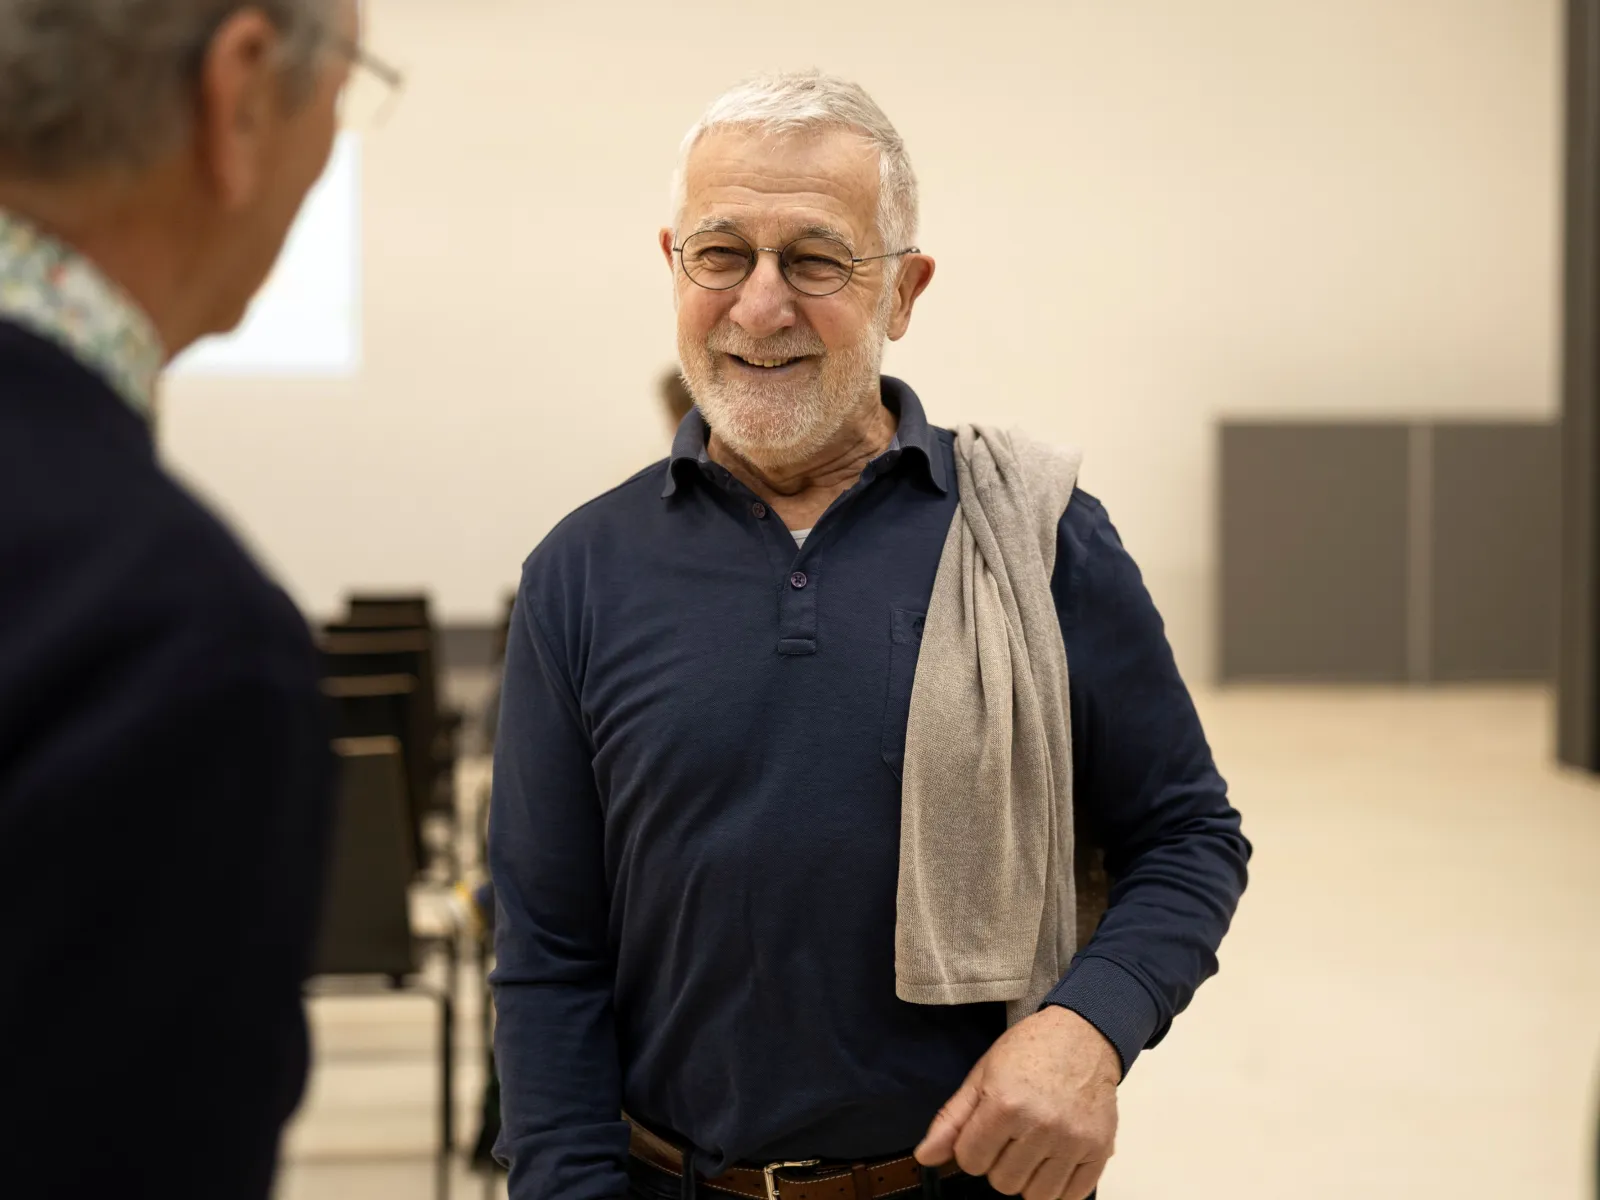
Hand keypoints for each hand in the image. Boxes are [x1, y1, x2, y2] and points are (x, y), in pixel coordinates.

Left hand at [914, 1005, 1119, 1199]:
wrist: (1082, 1035)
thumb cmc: (1030, 1050)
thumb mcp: (981, 1074)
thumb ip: (952, 1119)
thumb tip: (925, 1157)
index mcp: (1005, 1104)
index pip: (971, 1162)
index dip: (972, 1149)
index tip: (985, 1133)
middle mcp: (1040, 1125)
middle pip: (1003, 1182)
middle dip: (1000, 1163)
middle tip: (1013, 1135)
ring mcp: (1072, 1140)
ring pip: (1036, 1196)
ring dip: (1029, 1177)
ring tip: (1034, 1148)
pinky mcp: (1099, 1149)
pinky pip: (1072, 1196)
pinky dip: (1060, 1185)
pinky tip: (1055, 1158)